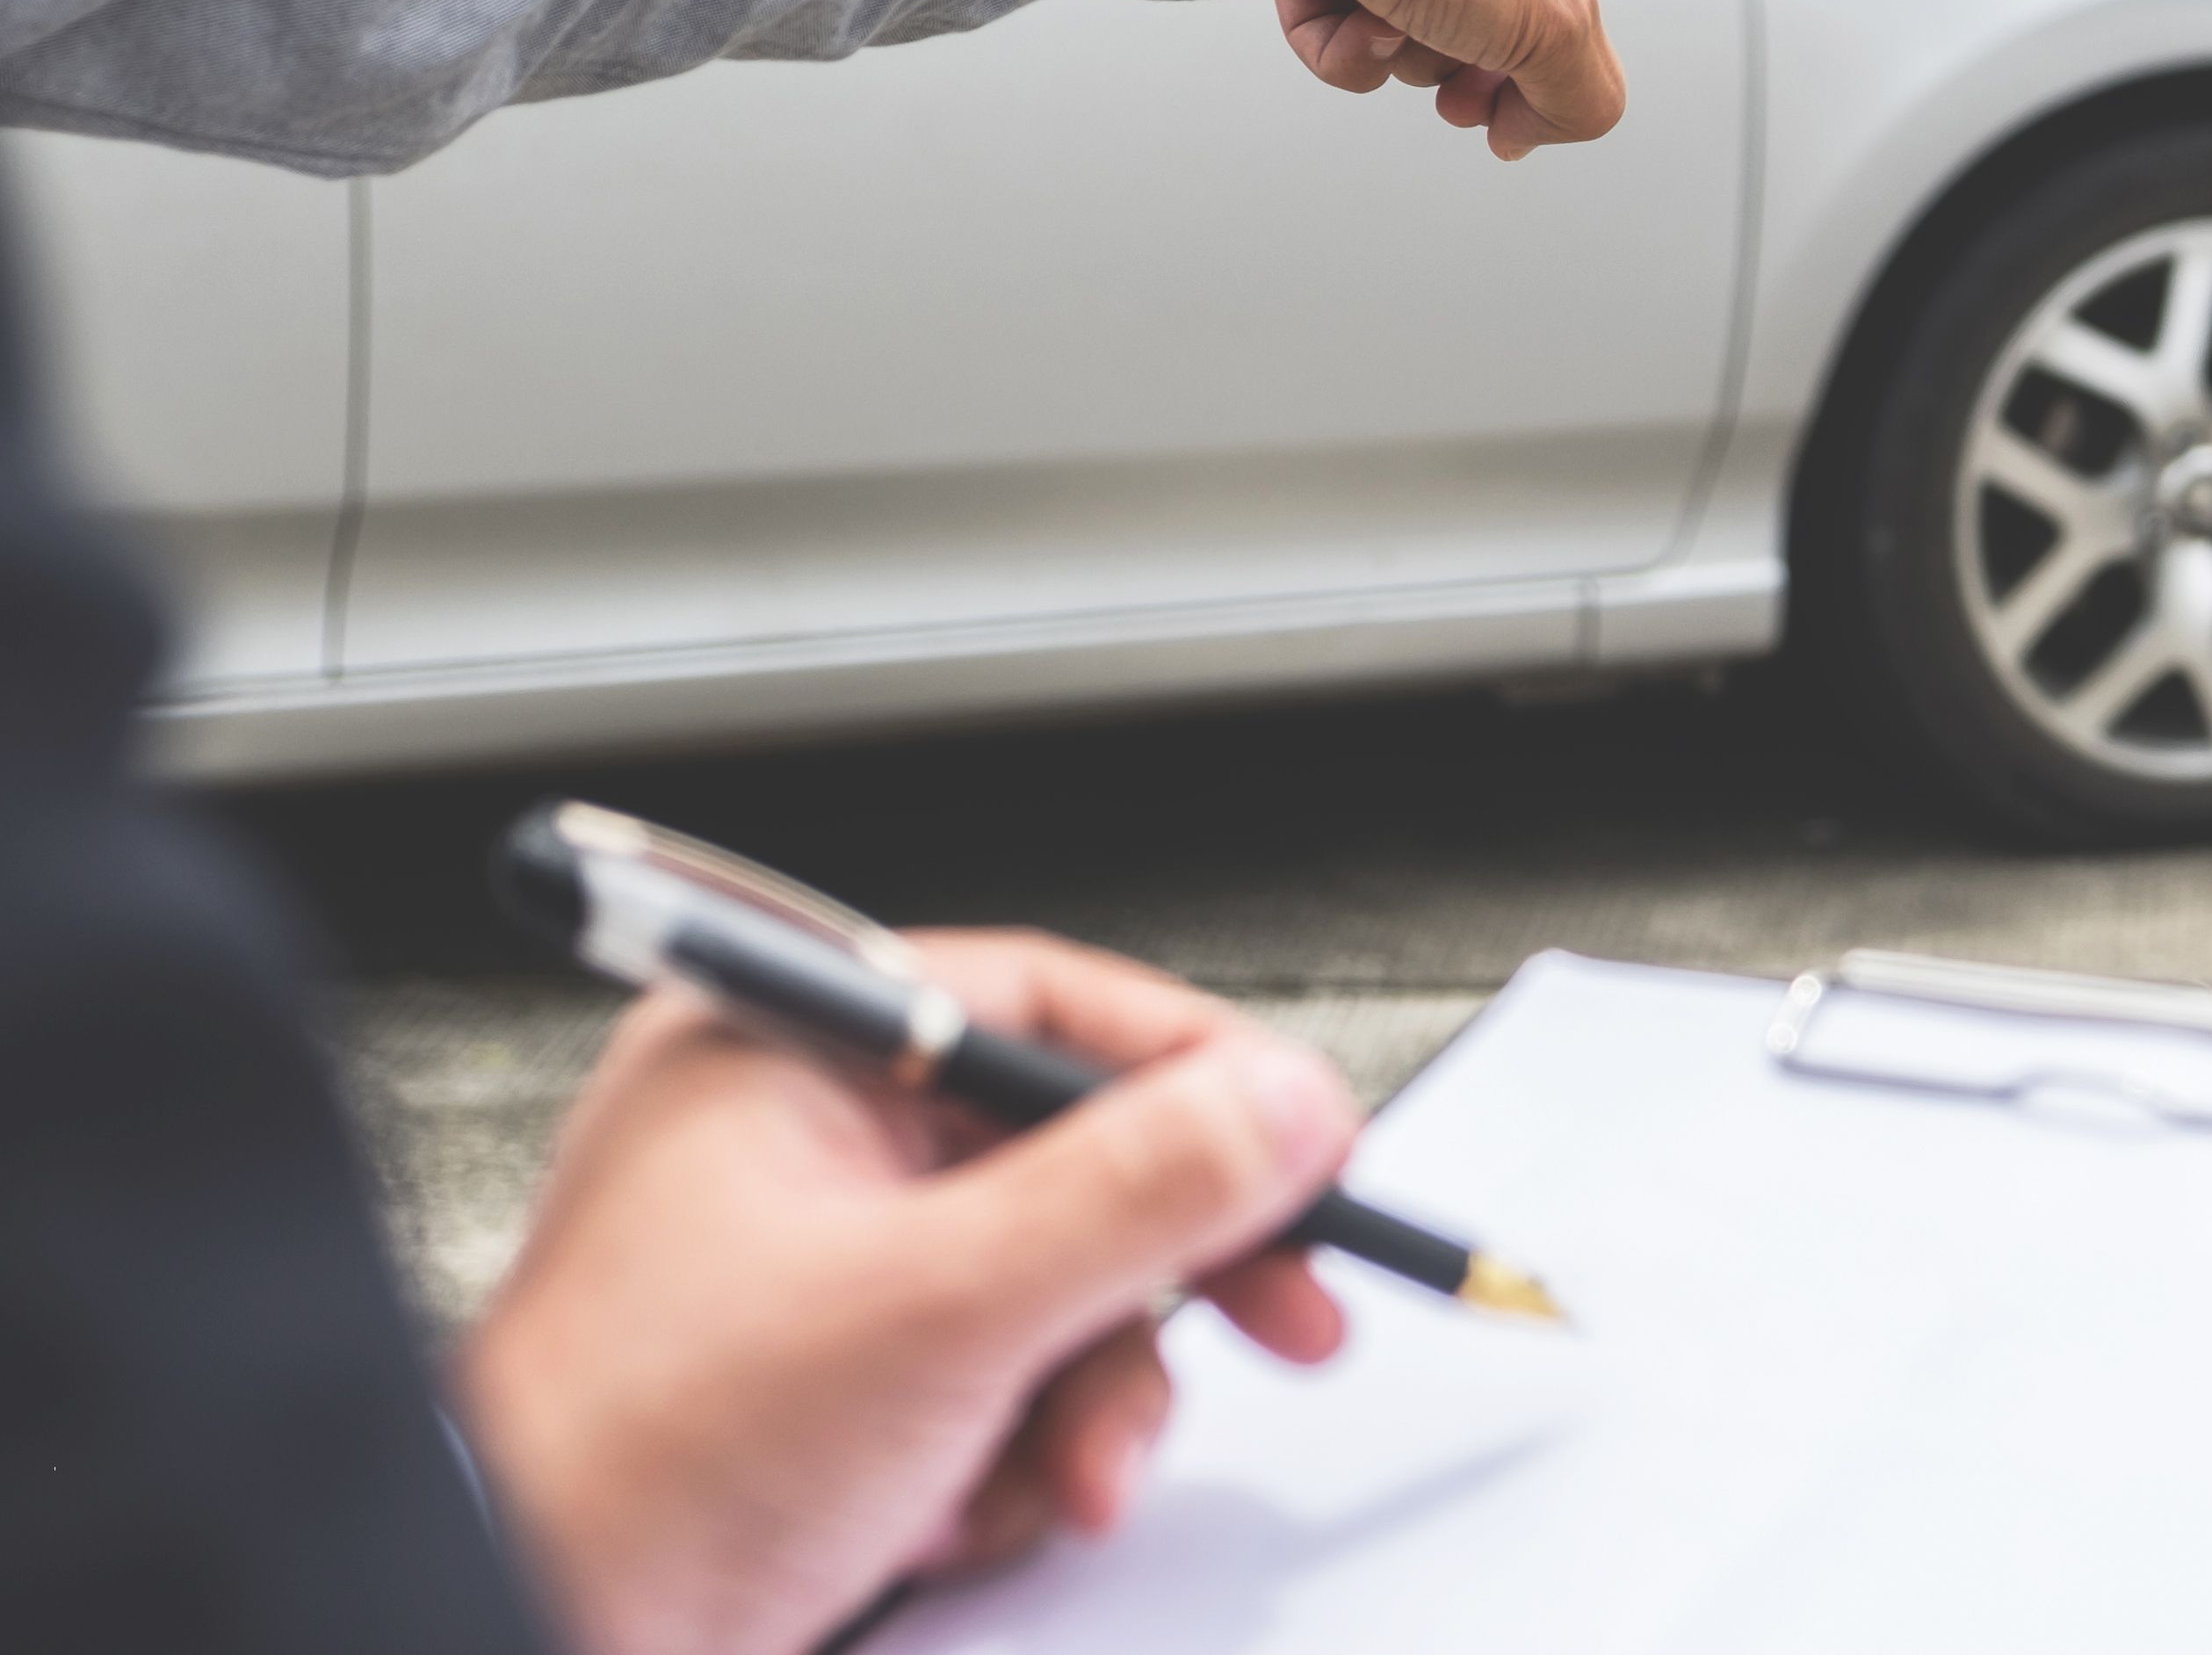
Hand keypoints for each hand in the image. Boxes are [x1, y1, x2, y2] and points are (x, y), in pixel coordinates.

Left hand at [457, 933, 1356, 1654]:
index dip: (1200, 1077)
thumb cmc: (641, 1466)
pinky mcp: (830, 1387)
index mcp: (787, 1052)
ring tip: (1069, 1473)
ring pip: (1054, 1285)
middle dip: (1167, 1272)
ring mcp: (817, 1269)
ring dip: (1093, 1392)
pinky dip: (1017, 1457)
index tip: (1309, 1148)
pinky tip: (968, 1510)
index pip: (1048, 1007)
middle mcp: (800, 1139)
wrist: (516, 1646)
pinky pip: (1000, 1381)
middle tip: (1289, 1311)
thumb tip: (1288, 1102)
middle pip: (1072, 1155)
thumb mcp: (946, 1305)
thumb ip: (1141, 1190)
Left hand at [1273, 0, 1786, 158]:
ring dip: (1418, 56)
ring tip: (1399, 30)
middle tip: (1482, 92)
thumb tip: (1540, 118)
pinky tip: (1345, 20)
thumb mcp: (1553, 21)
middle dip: (1499, 71)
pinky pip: (1364, 28)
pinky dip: (1350, 42)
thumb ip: (1583, 92)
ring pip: (1441, 33)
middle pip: (1536, 19)